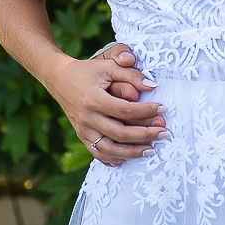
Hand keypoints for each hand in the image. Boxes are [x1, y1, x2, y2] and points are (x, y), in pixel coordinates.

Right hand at [49, 54, 167, 166]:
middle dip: (145, 135)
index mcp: (93, 99)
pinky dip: (113, 158)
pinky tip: (129, 158)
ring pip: (109, 149)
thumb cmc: (87, 71)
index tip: (163, 109)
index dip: (147, 111)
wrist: (60, 80)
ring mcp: (83, 130)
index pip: (125, 110)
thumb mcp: (108, 65)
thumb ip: (130, 74)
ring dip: (132, 152)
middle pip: (120, 133)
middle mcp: (87, 118)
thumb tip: (152, 86)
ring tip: (152, 150)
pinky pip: (98, 153)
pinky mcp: (81, 136)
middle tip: (164, 133)